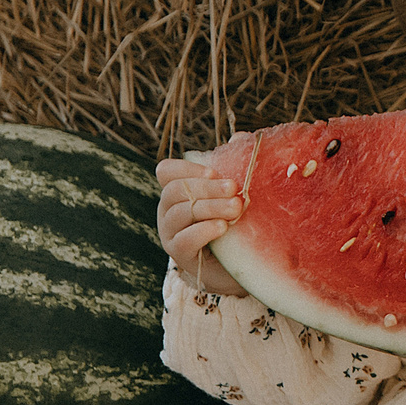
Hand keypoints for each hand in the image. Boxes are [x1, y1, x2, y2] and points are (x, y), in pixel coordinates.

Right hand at [157, 157, 249, 296]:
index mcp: (179, 192)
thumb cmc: (235, 224)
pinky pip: (184, 239)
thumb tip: (239, 138)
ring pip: (181, 213)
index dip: (186, 168)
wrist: (237, 265)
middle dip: (206, 187)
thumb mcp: (236, 193)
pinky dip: (204, 230)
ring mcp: (170, 233)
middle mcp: (168, 210)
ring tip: (236, 209)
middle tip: (235, 189)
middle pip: (175, 190)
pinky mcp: (179, 255)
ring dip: (210, 207)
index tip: (215, 172)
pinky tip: (222, 227)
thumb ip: (235, 164)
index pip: (166, 172)